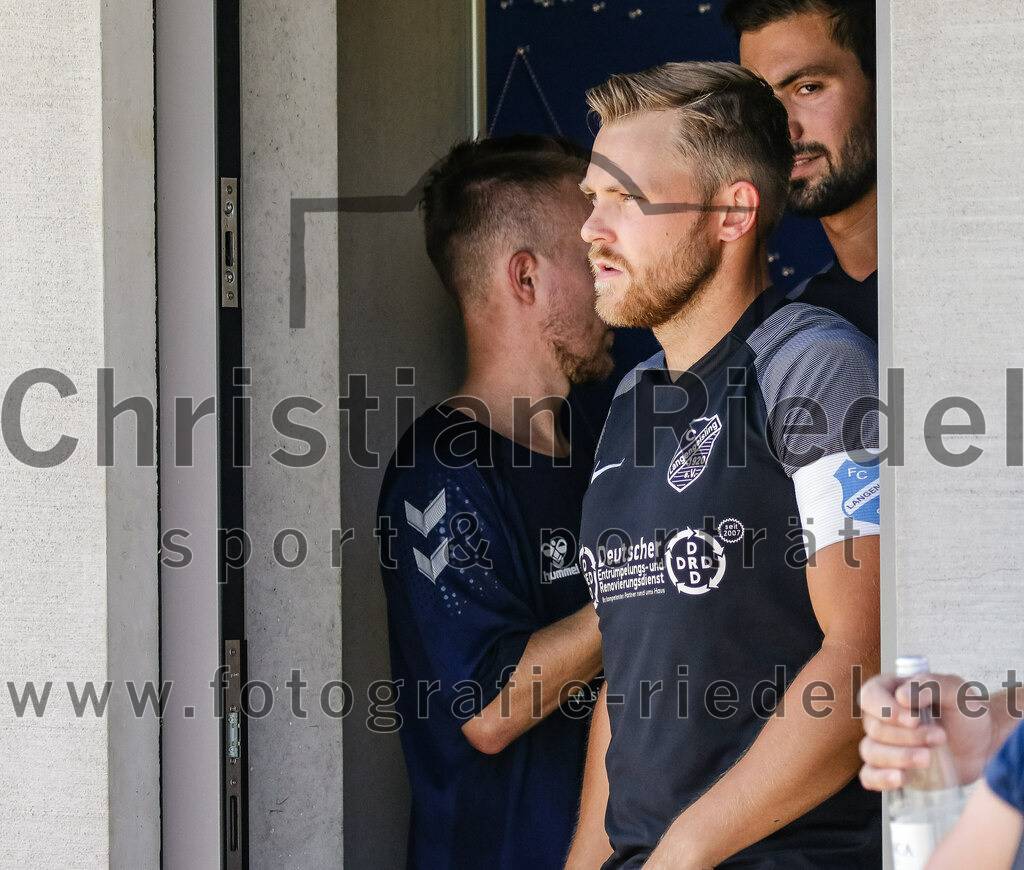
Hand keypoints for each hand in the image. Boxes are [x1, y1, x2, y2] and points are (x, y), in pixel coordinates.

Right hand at [858, 672, 996, 789]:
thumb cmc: (966, 713)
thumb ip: (930, 685)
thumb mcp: (956, 691)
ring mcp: (884, 745)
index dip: (886, 709)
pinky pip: (870, 776)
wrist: (982, 744)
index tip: (915, 720)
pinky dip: (880, 778)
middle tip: (940, 737)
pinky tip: (899, 779)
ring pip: (871, 752)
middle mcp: (880, 718)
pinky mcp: (892, 769)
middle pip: (875, 728)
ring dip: (899, 757)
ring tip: (928, 759)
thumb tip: (901, 697)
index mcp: (889, 691)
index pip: (870, 697)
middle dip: (907, 736)